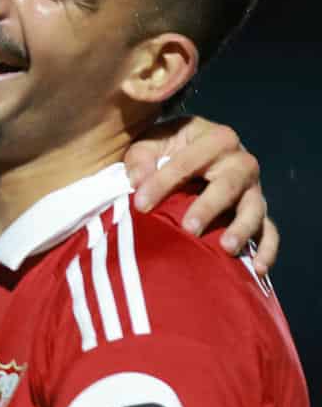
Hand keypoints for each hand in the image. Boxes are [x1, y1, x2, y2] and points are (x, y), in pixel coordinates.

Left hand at [124, 116, 275, 271]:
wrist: (190, 150)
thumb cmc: (167, 148)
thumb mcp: (149, 144)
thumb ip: (140, 159)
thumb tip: (137, 181)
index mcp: (215, 139)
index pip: (187, 162)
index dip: (162, 183)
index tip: (140, 205)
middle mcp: (240, 162)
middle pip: (230, 184)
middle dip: (209, 206)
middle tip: (189, 228)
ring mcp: (252, 188)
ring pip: (254, 208)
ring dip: (242, 228)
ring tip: (226, 248)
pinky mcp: (257, 210)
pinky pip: (269, 230)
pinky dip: (266, 248)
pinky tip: (258, 268)